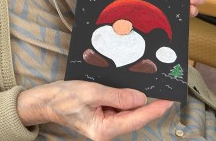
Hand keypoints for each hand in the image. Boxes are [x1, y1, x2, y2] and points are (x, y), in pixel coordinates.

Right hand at [17, 80, 172, 139]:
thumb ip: (117, 96)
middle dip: (147, 102)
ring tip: (147, 85)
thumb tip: (140, 99)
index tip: (169, 100)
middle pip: (134, 115)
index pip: (136, 119)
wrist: (46, 100)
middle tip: (161, 88)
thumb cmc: (64, 97)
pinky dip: (124, 97)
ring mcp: (105, 124)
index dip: (155, 109)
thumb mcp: (91, 92)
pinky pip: (119, 107)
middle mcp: (107, 130)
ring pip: (127, 111)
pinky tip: (128, 87)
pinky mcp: (103, 117)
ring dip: (135, 98)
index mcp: (104, 129)